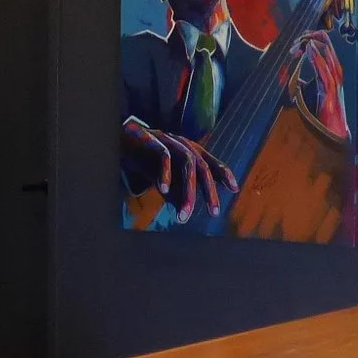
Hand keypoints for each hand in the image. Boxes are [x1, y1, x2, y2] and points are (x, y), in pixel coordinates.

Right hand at [123, 117, 239, 217]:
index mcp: (191, 151)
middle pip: (203, 168)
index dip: (224, 174)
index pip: (212, 163)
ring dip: (188, 191)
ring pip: (187, 164)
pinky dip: (166, 173)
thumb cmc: (149, 160)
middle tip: (213, 212)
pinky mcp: (153, 140)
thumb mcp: (167, 178)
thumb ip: (177, 193)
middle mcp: (184, 145)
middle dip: (209, 192)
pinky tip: (164, 190)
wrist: (124, 140)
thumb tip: (184, 216)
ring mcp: (170, 141)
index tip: (234, 189)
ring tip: (185, 213)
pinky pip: (163, 156)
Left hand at [289, 31, 349, 140]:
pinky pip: (324, 69)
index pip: (322, 47)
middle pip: (325, 46)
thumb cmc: (320, 111)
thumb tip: (283, 73)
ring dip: (313, 45)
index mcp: (329, 71)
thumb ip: (297, 81)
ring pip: (326, 54)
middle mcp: (333, 72)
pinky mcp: (331, 89)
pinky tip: (310, 49)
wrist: (331, 129)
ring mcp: (334, 80)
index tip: (296, 41)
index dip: (310, 39)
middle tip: (297, 39)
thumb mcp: (305, 92)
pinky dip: (317, 57)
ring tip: (304, 39)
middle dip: (311, 38)